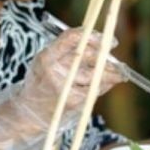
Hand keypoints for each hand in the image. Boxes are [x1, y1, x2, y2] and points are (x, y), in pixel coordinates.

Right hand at [0, 28, 121, 149]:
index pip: (72, 38)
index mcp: (46, 56)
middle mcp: (54, 70)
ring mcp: (64, 86)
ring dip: (112, 71)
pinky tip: (109, 83)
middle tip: (114, 48)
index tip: (105, 37)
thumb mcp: (46, 63)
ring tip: (120, 71)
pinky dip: (104, 85)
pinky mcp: (72, 101)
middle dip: (105, 52)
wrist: (29, 113)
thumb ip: (66, 51)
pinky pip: (95, 89)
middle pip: (87, 55)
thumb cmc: (41, 84)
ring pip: (95, 73)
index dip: (92, 36)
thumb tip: (97, 41)